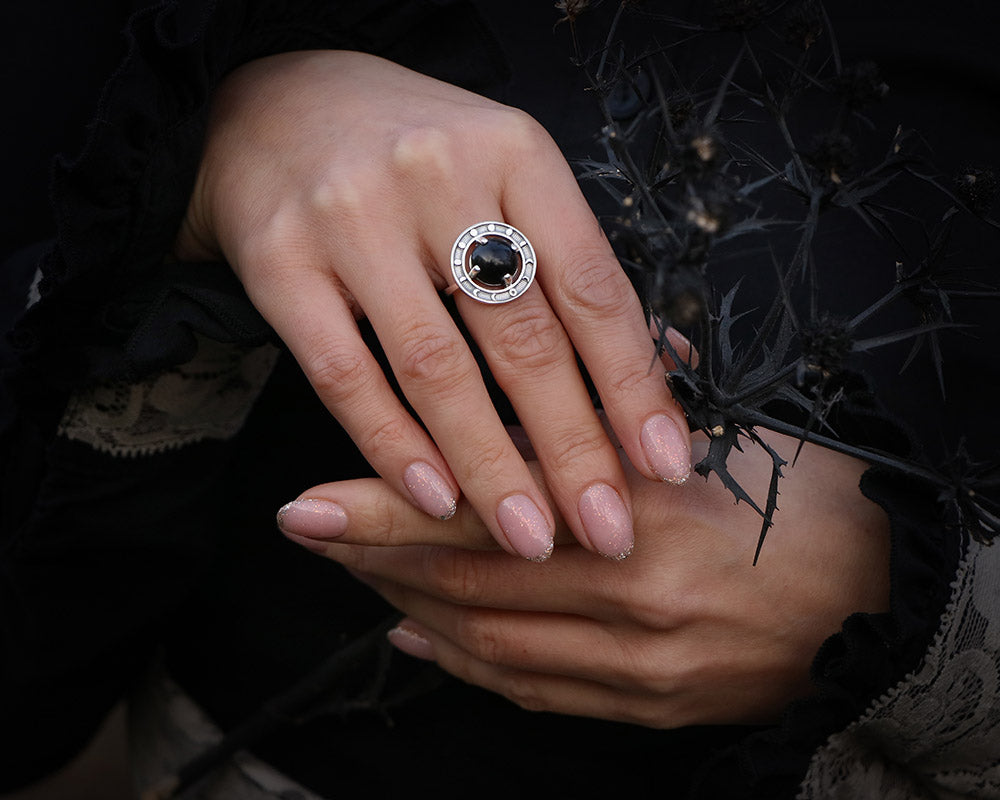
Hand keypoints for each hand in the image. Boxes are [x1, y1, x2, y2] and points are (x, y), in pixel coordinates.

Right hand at [175, 50, 690, 560]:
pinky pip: (344, 374)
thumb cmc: (415, 154)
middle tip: (609, 531)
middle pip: (523, 338)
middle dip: (573, 449)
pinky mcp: (279, 261)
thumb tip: (667, 363)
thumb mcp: (506, 176)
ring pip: (436, 369)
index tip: (665, 465)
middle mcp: (438, 177)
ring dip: (489, 469)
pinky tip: (433, 502)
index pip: (591, 288)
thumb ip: (573, 265)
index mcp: (515, 154)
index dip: (634, 384)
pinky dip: (392, 447)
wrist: (274, 104)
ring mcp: (351, 217)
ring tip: (529, 541)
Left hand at [281, 429, 889, 725]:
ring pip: (490, 644)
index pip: (483, 516)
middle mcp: (629, 603)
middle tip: (307, 530)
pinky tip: (417, 641)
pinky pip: (536, 693)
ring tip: (354, 573)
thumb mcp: (730, 432)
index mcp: (646, 517)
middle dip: (378, 559)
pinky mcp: (649, 709)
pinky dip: (467, 667)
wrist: (883, 600)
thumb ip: (637, 409)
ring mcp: (637, 670)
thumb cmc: (809, 500)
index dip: (390, 512)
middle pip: (470, 585)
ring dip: (411, 608)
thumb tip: (565, 369)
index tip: (312, 501)